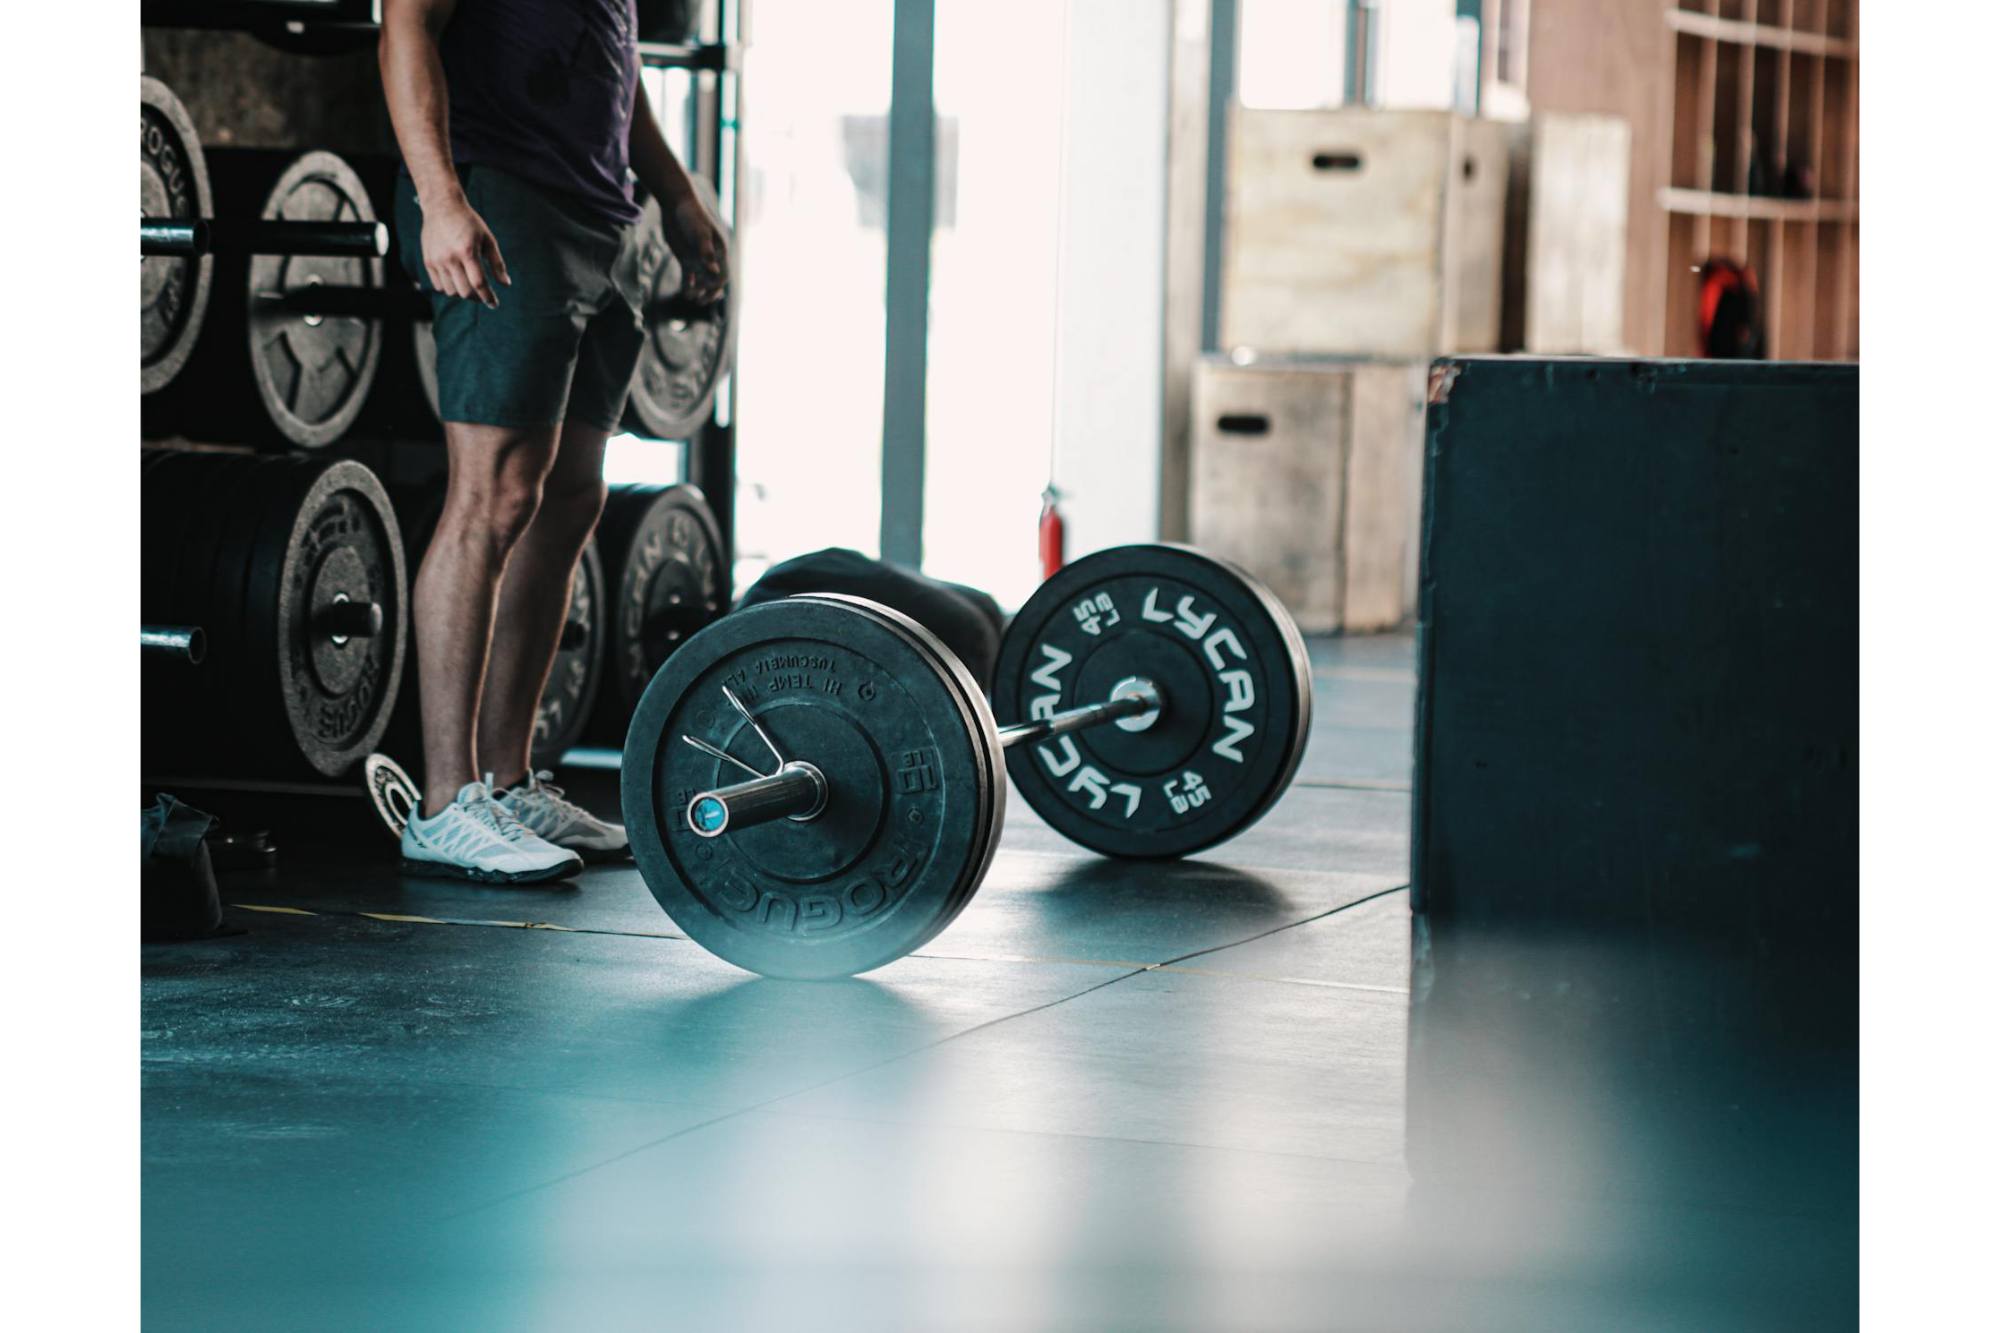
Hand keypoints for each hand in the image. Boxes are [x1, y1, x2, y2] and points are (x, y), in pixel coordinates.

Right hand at [422, 192, 509, 307]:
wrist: (442, 207)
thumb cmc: (469, 223)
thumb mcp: (488, 239)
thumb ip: (497, 263)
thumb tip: (506, 284)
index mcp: (467, 251)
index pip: (479, 283)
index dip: (488, 297)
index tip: (494, 304)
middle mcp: (450, 258)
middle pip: (465, 291)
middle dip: (477, 297)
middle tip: (483, 294)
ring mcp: (436, 261)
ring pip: (451, 291)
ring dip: (463, 293)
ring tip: (470, 286)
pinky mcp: (428, 261)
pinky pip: (439, 286)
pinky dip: (450, 288)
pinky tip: (457, 282)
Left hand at [664, 190, 728, 305]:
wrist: (676, 204)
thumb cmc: (691, 215)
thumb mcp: (699, 232)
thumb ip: (706, 252)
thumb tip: (714, 271)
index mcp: (719, 251)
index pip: (721, 275)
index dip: (714, 285)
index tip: (702, 287)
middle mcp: (710, 257)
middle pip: (713, 281)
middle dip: (708, 293)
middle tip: (699, 301)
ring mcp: (698, 258)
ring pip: (701, 281)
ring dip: (697, 291)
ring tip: (689, 297)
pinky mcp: (686, 258)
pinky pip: (688, 277)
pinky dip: (687, 285)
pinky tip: (684, 291)